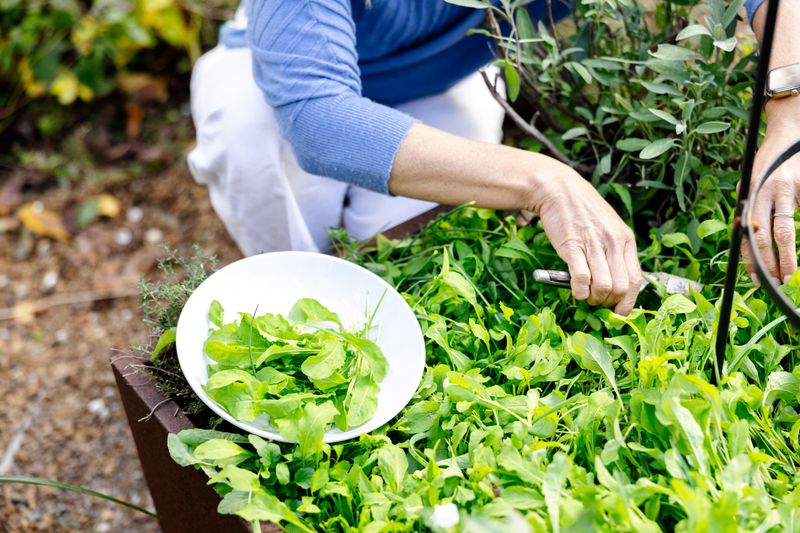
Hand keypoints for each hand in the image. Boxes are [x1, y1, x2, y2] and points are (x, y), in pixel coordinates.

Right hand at [534, 165, 642, 314]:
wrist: (559, 190)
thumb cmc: (582, 211)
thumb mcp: (608, 228)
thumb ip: (614, 252)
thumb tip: (616, 282)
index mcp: (626, 240)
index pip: (636, 280)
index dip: (628, 302)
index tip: (618, 311)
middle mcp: (614, 243)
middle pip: (620, 288)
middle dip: (608, 303)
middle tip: (596, 302)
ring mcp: (594, 245)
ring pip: (604, 287)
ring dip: (594, 299)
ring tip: (585, 296)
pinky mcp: (573, 247)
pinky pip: (582, 279)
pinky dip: (579, 292)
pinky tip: (575, 290)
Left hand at [741, 98, 799, 284]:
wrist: (791, 131)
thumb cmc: (768, 164)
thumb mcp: (750, 183)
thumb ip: (749, 208)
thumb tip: (745, 237)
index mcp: (750, 194)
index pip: (746, 233)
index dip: (750, 258)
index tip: (754, 279)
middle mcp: (767, 192)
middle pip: (767, 236)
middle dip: (771, 264)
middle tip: (776, 284)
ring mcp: (790, 189)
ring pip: (787, 230)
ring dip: (788, 257)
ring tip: (791, 275)